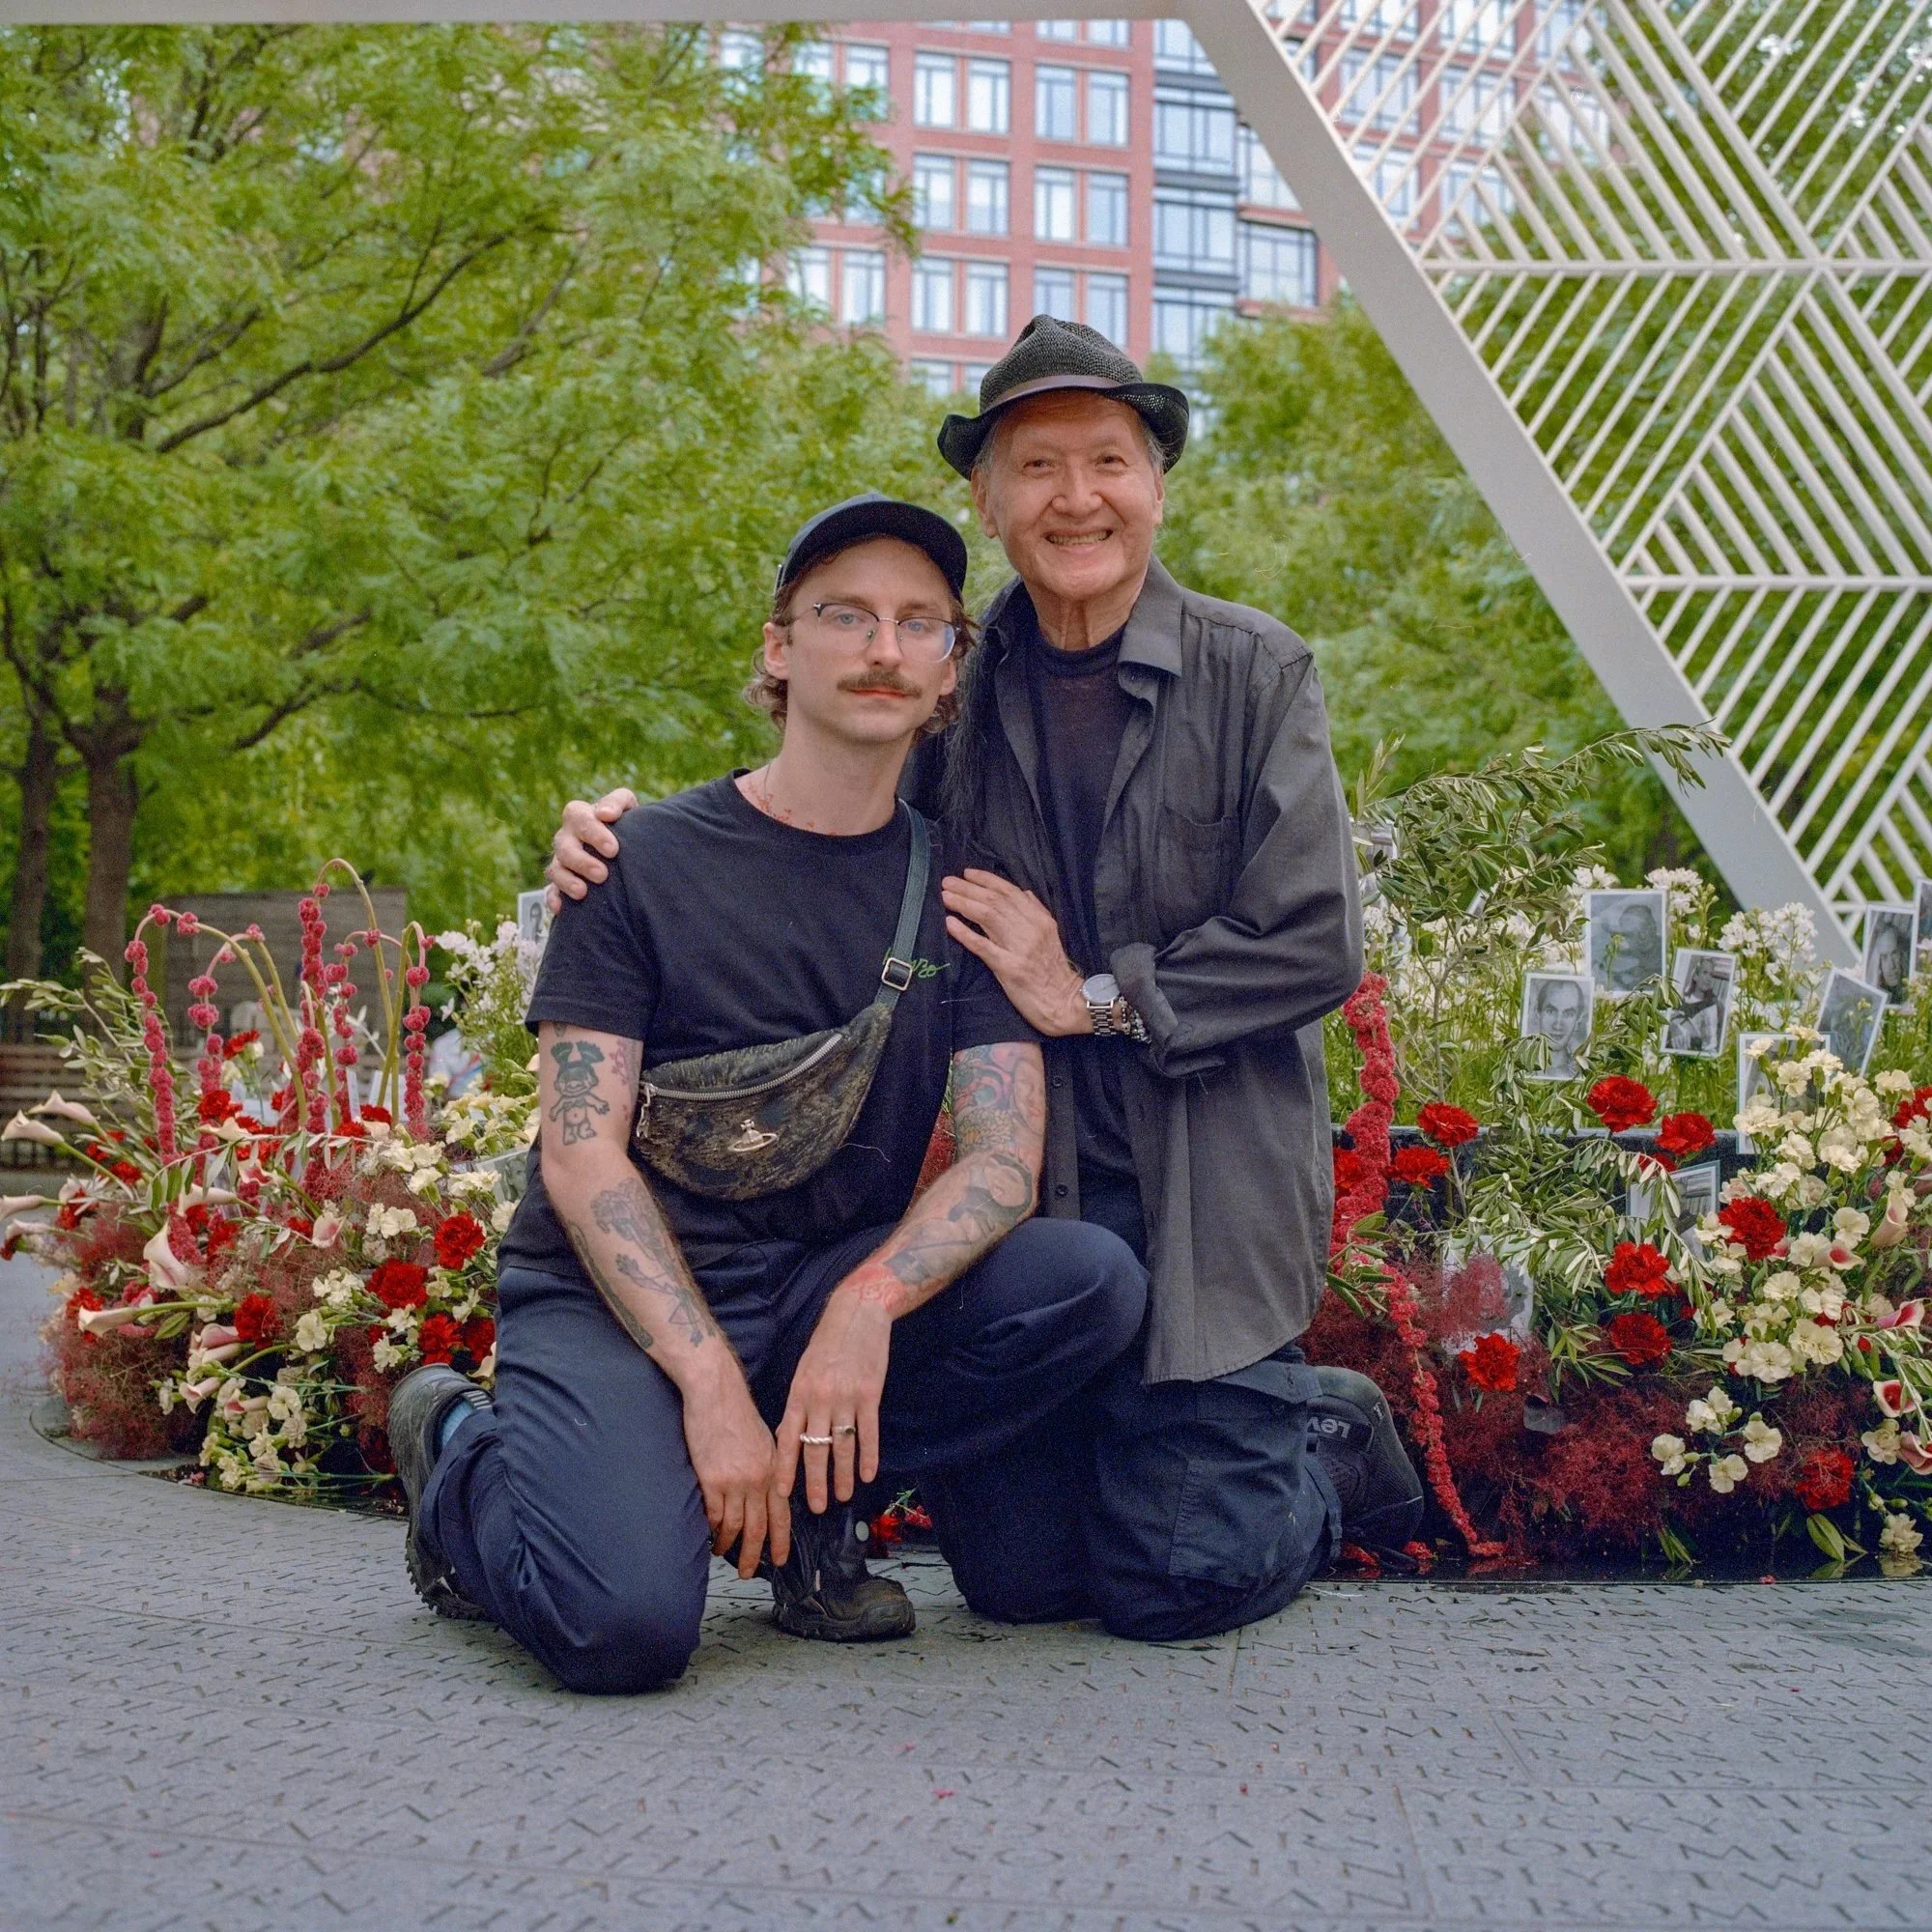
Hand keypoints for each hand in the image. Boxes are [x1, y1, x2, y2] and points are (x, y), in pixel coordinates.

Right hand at [544, 788, 637, 913]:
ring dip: (567, 881)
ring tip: (582, 892)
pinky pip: (550, 890)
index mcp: (580, 816)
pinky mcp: (561, 881)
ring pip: (555, 869)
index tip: (613, 850)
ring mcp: (561, 860)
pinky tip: (560, 908)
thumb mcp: (627, 806)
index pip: (580, 819)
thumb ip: (618, 802)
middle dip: (582, 861)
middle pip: (564, 847)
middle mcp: (567, 837)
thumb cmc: (625, 822)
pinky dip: (553, 898)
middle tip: (602, 874)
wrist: (625, 845)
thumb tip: (605, 814)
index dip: (594, 833)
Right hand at [681, 1369, 789, 1575]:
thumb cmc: (737, 1412)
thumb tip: (768, 1491)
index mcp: (775, 1468)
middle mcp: (759, 1478)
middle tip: (749, 1572)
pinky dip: (712, 1528)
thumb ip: (768, 1467)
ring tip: (723, 1553)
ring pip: (735, 1525)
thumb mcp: (764, 1440)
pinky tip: (710, 1533)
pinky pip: (714, 1514)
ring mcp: (735, 1481)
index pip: (782, 1513)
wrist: (716, 1393)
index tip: (779, 1558)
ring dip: (728, 1544)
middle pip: (759, 1526)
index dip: (781, 1539)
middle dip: (755, 1554)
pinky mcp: (712, 1479)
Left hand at [776, 1285, 892, 1514]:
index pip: (788, 1438)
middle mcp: (820, 1398)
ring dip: (843, 1475)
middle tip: (816, 1507)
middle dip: (815, 1482)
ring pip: (842, 1445)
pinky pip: (868, 1432)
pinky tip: (868, 1474)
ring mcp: (846, 1397)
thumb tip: (790, 1434)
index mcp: (799, 1393)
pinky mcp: (870, 1393)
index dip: (785, 1468)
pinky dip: (868, 1455)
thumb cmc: (827, 1343)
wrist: (856, 1313)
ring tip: (843, 1496)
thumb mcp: (804, 1370)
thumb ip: (798, 1403)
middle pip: (815, 1449)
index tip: (782, 1493)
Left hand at [941, 869, 1090, 1036]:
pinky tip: (950, 923)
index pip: (1010, 891)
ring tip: (945, 897)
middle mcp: (1030, 929)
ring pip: (987, 917)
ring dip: (963, 904)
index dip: (986, 880)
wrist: (1064, 1001)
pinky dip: (965, 933)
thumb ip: (1036, 911)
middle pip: (994, 901)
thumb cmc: (1053, 970)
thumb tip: (1023, 893)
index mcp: (1040, 919)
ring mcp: (1019, 948)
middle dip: (968, 889)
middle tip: (947, 882)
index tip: (967, 873)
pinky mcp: (1008, 967)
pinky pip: (983, 946)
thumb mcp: (1051, 934)